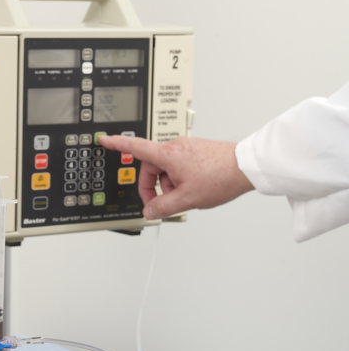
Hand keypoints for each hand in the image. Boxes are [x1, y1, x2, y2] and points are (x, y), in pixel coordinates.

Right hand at [98, 135, 253, 219]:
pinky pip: (179, 166)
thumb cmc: (220, 177)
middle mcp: (175, 146)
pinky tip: (195, 188)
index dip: (116, 144)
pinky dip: (180, 179)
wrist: (247, 167)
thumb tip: (150, 210)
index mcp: (167, 154)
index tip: (104, 139)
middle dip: (154, 186)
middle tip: (163, 201)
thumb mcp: (187, 199)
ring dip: (169, 184)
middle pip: (151, 166)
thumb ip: (162, 207)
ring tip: (187, 195)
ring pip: (166, 168)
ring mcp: (187, 147)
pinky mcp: (197, 151)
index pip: (134, 147)